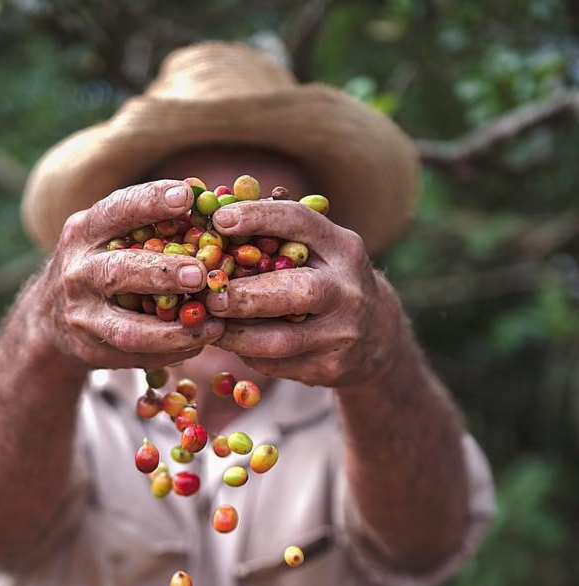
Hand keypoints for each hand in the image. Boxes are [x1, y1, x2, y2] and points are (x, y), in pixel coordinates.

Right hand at [34, 180, 223, 370]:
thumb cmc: (98, 264)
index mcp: (84, 232)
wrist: (50, 317)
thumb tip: (210, 199)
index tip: (186, 197)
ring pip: (130, 330)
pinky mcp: (93, 351)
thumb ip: (146, 223)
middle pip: (119, 272)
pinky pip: (139, 356)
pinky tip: (200, 342)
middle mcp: (77, 272)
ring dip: (176, 331)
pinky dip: (174, 351)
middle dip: (163, 273)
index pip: (116, 210)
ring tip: (215, 325)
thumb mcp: (106, 236)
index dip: (151, 201)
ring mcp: (83, 317)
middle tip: (201, 274)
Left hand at [208, 200, 403, 387]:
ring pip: (280, 340)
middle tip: (209, 296)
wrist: (375, 335)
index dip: (258, 218)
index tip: (220, 220)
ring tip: (208, 323)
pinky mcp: (329, 368)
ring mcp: (341, 333)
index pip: (300, 223)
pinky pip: (277, 364)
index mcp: (342, 247)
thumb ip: (276, 236)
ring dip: (236, 334)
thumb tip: (213, 217)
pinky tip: (234, 342)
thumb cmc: (325, 278)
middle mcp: (347, 290)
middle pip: (295, 292)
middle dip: (245, 294)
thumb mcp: (317, 250)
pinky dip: (248, 353)